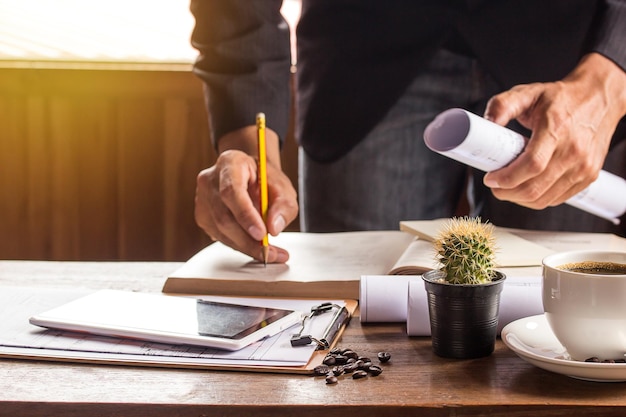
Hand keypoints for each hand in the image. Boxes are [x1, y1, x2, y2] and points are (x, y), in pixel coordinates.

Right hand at [194, 128, 298, 262]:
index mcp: (230, 162)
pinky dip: (239, 245)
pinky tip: (254, 245)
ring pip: (220, 230)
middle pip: (224, 215)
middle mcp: (210, 180)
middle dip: (248, 239)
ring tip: (269, 253)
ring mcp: (202, 198)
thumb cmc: (266, 180)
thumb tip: (274, 228)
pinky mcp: (203, 216)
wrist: (251, 177)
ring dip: (246, 246)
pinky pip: (220, 236)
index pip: (232, 191)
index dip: (245, 215)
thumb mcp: (284, 188)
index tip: (261, 234)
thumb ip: (283, 206)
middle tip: (270, 252)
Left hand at [482, 53, 625, 208]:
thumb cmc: (562, 98)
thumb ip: (503, 105)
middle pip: (535, 188)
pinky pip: (557, 199)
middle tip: (494, 186)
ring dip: (519, 199)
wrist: (599, 99)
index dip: (507, 178)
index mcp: (557, 129)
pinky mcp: (589, 176)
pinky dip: (537, 199)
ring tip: (507, 188)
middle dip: (507, 193)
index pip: (532, 165)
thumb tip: (487, 123)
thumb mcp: (528, 93)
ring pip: (544, 199)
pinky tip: (527, 188)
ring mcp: (583, 166)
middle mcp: (573, 151)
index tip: (490, 178)